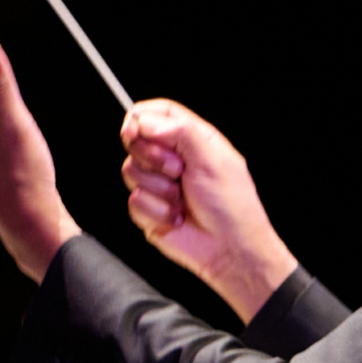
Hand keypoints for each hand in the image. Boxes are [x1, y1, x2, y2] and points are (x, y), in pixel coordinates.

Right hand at [118, 99, 298, 321]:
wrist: (229, 248)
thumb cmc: (231, 205)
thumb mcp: (211, 157)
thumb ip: (179, 131)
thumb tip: (144, 121)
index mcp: (191, 140)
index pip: (155, 114)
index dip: (140, 118)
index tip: (136, 130)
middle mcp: (172, 159)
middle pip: (135, 141)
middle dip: (154, 158)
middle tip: (179, 171)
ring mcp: (158, 184)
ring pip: (130, 171)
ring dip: (159, 189)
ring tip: (182, 200)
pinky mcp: (149, 210)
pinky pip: (134, 201)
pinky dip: (156, 211)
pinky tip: (177, 217)